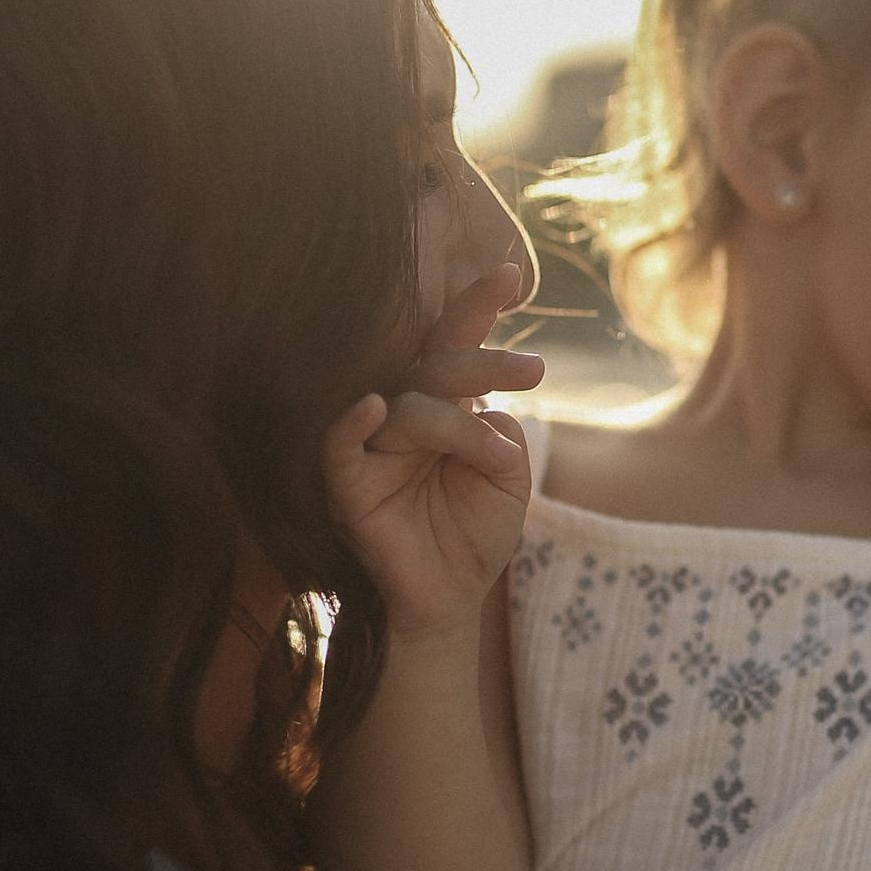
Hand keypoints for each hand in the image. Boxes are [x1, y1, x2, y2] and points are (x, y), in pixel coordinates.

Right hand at [322, 272, 544, 639]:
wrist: (450, 599)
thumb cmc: (475, 534)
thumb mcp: (508, 479)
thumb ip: (499, 432)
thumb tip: (481, 409)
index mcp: (441, 405)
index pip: (453, 344)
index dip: (475, 305)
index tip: (510, 271)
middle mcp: (403, 416)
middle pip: (432, 366)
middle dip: (483, 362)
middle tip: (533, 370)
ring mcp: (373, 447)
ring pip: (406, 405)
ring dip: (457, 424)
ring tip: (499, 457)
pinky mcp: (347, 486)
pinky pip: (338, 445)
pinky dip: (351, 423)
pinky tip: (374, 407)